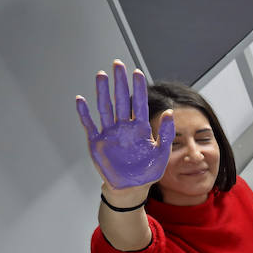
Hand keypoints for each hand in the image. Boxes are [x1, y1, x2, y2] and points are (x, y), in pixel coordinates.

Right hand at [77, 61, 173, 189]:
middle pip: (121, 100)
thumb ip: (166, 133)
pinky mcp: (97, 142)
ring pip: (105, 108)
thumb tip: (172, 111)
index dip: (139, 88)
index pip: (140, 103)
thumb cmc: (147, 171)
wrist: (131, 188)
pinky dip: (84, 113)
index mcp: (141, 128)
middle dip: (119, 82)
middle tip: (118, 64)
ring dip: (102, 92)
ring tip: (101, 75)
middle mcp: (124, 127)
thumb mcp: (162, 153)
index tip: (137, 72)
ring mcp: (110, 133)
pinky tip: (81, 100)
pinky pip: (90, 124)